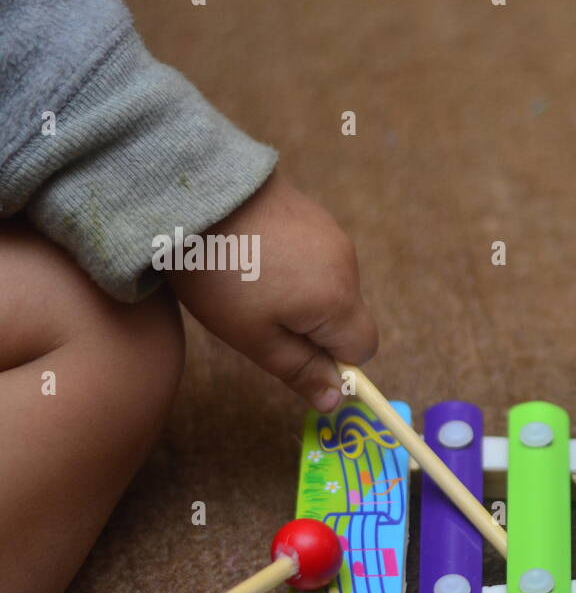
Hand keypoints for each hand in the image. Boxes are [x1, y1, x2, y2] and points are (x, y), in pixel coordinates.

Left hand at [168, 172, 379, 411]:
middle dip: (313, 327)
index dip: (333, 361)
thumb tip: (336, 402)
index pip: (364, 349)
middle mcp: (348, 266)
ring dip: (302, 295)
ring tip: (249, 281)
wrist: (194, 190)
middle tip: (259, 317)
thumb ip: (301, 371)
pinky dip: (294, 265)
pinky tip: (253, 255)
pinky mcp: (314, 214)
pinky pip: (316, 257)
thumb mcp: (254, 337)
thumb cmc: (221, 273)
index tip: (291, 353)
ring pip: (330, 286)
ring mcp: (333, 235)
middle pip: (346, 316)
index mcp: (339, 301)